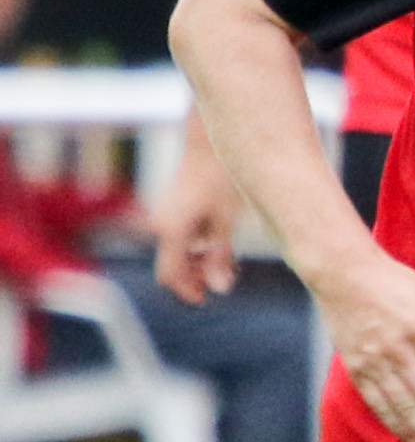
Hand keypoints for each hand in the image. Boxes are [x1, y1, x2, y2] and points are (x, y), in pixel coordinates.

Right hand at [147, 143, 244, 302]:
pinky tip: (218, 241)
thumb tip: (221, 289)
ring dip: (197, 260)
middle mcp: (160, 225)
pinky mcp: (168, 208)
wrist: (208, 143)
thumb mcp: (227, 220)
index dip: (187, 290)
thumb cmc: (222, 179)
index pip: (170, 274)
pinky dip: (196, 244)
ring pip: (175, 251)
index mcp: (171, 231)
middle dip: (195, 276)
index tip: (206, 298)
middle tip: (225, 278)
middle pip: (171, 265)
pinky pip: (178, 236)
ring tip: (228, 260)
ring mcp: (162, 216)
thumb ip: (221, 255)